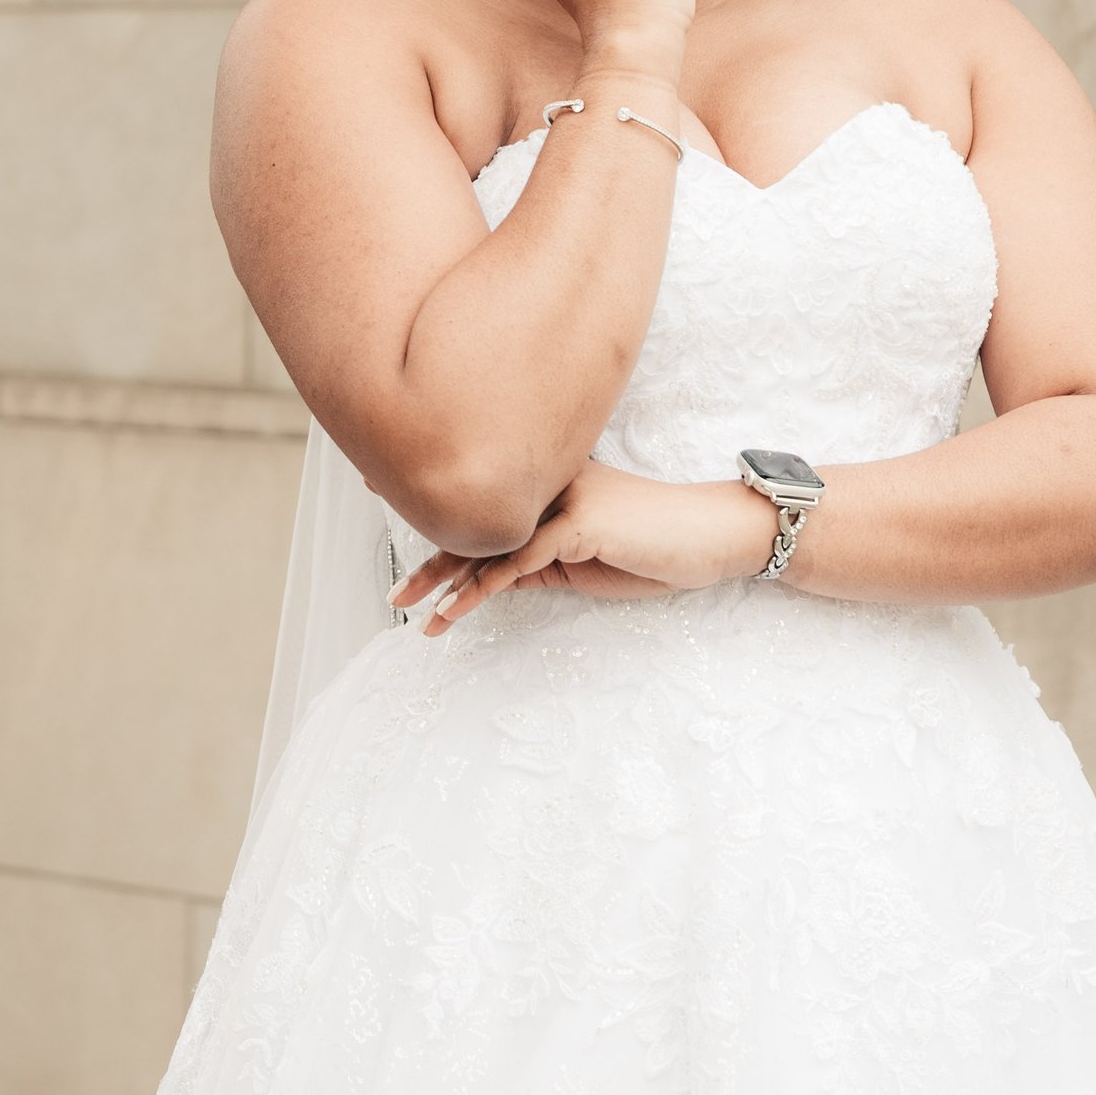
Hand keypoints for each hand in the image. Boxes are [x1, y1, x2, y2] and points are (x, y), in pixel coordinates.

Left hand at [392, 462, 777, 628]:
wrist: (713, 537)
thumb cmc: (653, 548)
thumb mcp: (584, 562)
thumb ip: (539, 564)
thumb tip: (495, 580)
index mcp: (549, 485)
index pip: (486, 500)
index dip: (437, 507)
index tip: (382, 494)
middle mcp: (549, 484)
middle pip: (476, 521)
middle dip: (429, 557)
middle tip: (392, 588)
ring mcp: (562, 500)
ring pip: (489, 543)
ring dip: (445, 582)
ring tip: (412, 610)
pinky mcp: (578, 525)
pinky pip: (518, 563)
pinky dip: (482, 589)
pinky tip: (455, 610)